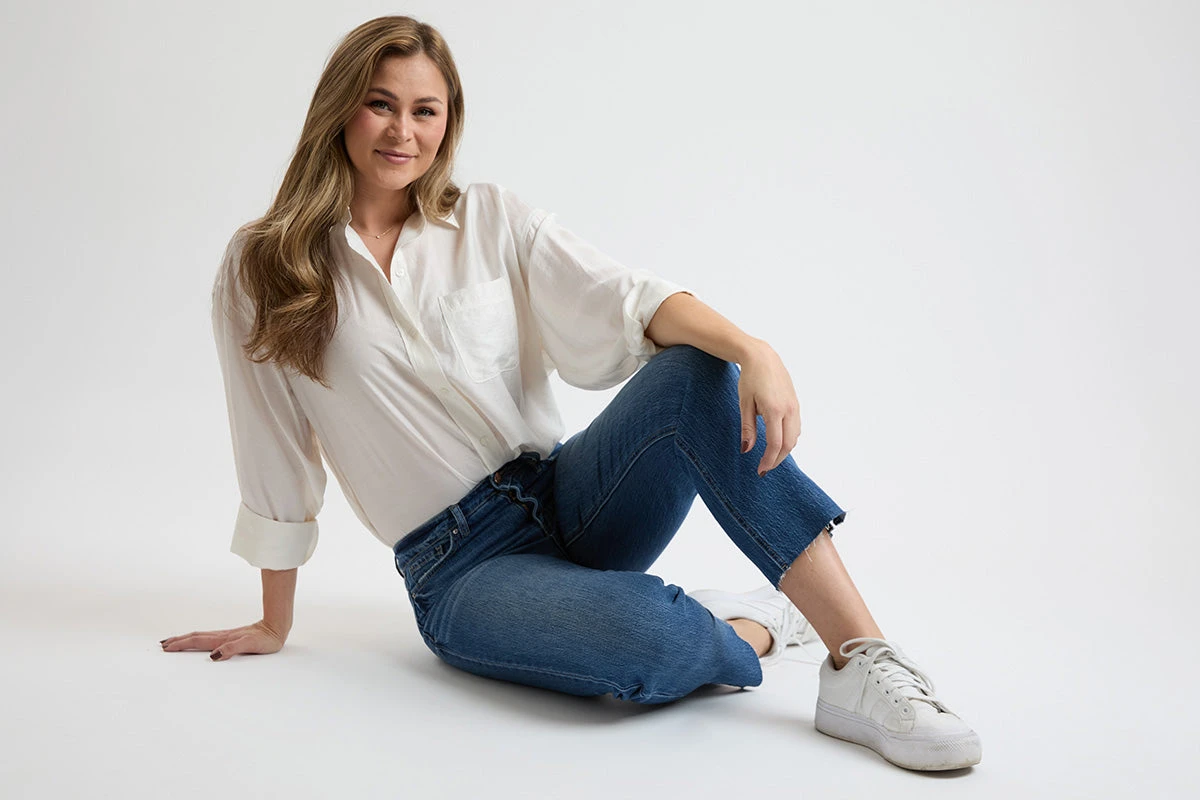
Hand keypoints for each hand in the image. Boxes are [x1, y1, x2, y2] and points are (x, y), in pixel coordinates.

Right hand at [160, 620, 287, 660]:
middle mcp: (222, 636)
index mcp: (223, 638)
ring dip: (185, 638)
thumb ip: (233, 649)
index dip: (182, 644)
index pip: (198, 640)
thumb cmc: (266, 639)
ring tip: (173, 641)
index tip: (167, 647)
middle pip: (195, 637)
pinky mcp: (230, 636)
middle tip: (163, 644)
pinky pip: (208, 637)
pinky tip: (197, 641)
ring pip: (201, 636)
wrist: (276, 628)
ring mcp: (225, 635)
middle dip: (178, 641)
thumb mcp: (250, 645)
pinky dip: (197, 639)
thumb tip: (214, 655)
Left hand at [737, 341, 801, 476]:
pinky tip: (778, 441)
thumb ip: (747, 428)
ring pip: (795, 437)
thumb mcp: (744, 403)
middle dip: (777, 459)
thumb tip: (747, 450)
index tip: (760, 470)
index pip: (775, 443)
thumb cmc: (750, 378)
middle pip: (789, 444)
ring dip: (784, 450)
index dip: (768, 460)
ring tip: (770, 457)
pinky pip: (796, 427)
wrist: (763, 357)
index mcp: (774, 410)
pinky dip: (789, 438)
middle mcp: (789, 409)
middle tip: (765, 468)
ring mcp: (795, 406)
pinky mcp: (796, 403)